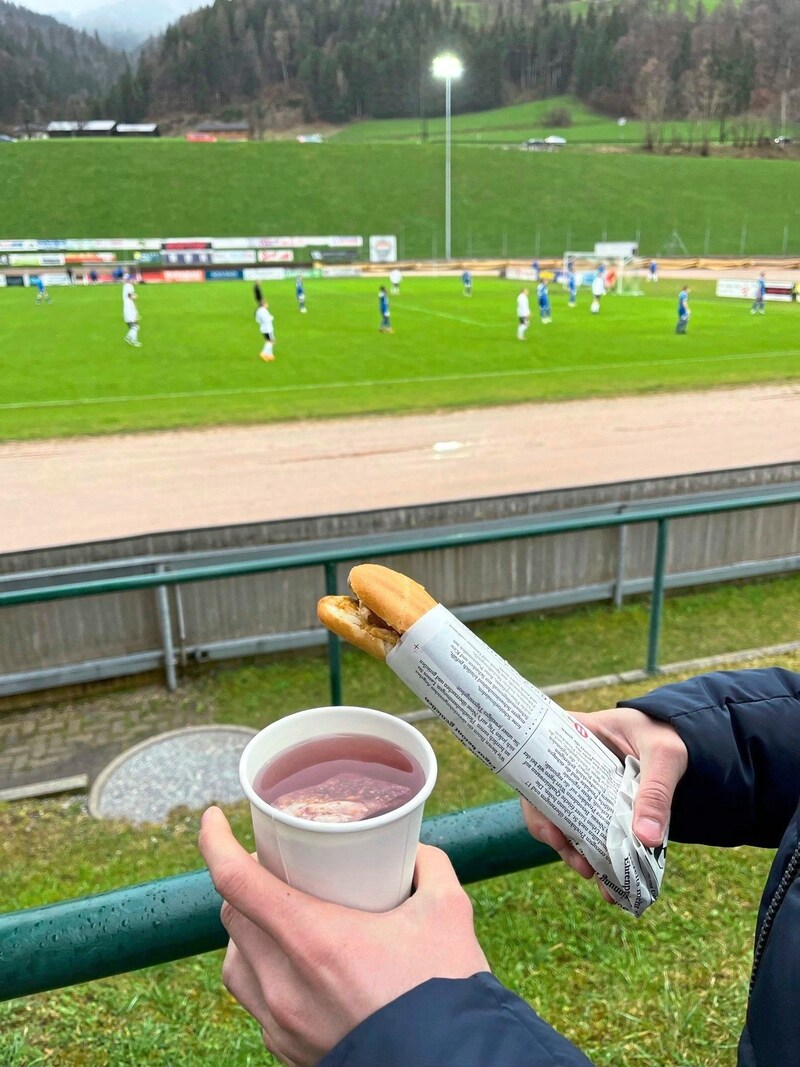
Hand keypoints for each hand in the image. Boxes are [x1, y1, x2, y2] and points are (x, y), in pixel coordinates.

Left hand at [198, 807, 489, 1066]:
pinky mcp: (288, 1052)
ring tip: (280, 917)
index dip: (214, 842)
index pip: (236, 881)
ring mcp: (281, 1025)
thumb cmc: (446, 993)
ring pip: (234, 964)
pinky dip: (264, 976)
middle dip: (242, 883)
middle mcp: (284, 985)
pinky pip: (256, 1004)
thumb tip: (413, 851)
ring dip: (247, 932)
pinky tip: (297, 969)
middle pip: (231, 918)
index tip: (211, 818)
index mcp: (313, 940)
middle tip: (276, 866)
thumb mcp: (446, 912)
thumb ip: (428, 867)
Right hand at [521, 707, 687, 890]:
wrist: (686, 738)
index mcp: (572, 734)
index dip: (535, 800)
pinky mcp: (598, 804)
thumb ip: (657, 791)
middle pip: (544, 799)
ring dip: (573, 852)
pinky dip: (593, 853)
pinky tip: (607, 876)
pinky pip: (587, 830)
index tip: (552, 832)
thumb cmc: (667, 732)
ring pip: (563, 820)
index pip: (536, 763)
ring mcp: (581, 784)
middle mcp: (568, 760)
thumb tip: (646, 839)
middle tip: (579, 863)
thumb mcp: (664, 754)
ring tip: (594, 876)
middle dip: (555, 836)